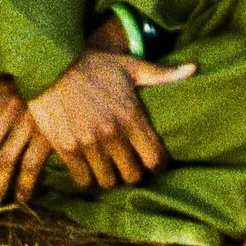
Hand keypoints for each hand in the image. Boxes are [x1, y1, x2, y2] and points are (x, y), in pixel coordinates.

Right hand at [18, 44, 195, 192]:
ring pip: (108, 182)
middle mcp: (112, 133)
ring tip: (109, 168)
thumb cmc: (93, 64)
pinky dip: (87, 179)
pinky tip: (88, 168)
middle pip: (133, 176)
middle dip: (134, 174)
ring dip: (110, 178)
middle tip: (129, 166)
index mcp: (131, 115)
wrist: (51, 62)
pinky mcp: (67, 149)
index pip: (155, 159)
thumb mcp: (129, 65)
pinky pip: (83, 181)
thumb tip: (194, 69)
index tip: (153, 163)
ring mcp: (88, 143)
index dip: (158, 165)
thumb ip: (162, 74)